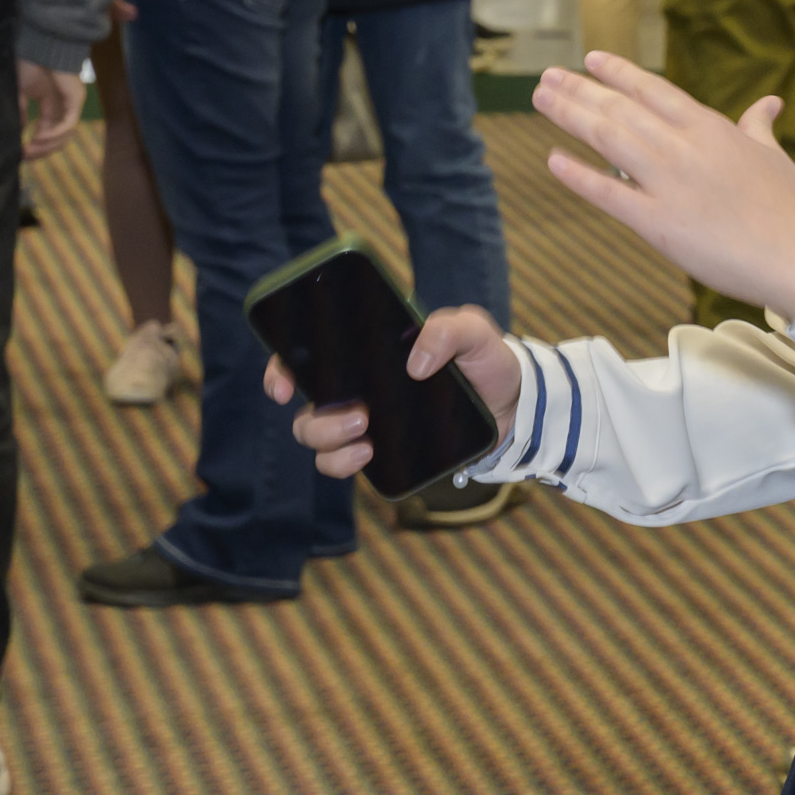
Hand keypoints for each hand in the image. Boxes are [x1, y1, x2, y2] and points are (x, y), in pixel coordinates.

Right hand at [17, 63, 84, 158]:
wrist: (39, 44)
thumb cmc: (29, 62)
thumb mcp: (19, 92)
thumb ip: (19, 112)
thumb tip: (16, 133)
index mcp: (49, 106)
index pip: (45, 133)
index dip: (34, 147)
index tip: (18, 155)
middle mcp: (62, 108)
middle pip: (57, 140)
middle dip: (40, 151)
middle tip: (24, 156)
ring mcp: (71, 104)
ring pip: (64, 136)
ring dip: (46, 145)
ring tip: (29, 148)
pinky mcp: (76, 99)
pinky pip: (68, 124)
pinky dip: (54, 134)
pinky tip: (39, 137)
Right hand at [270, 304, 520, 476]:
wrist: (512, 407)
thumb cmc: (485, 360)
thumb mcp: (474, 332)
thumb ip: (449, 331)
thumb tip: (414, 365)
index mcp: (368, 351)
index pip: (310, 355)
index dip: (282, 368)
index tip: (281, 387)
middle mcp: (359, 386)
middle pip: (306, 405)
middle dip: (316, 419)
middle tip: (360, 415)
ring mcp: (367, 421)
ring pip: (316, 436)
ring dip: (327, 440)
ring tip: (367, 435)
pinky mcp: (382, 450)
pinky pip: (341, 463)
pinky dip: (343, 463)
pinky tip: (368, 454)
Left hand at [531, 50, 794, 319]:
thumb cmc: (789, 207)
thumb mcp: (772, 154)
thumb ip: (758, 124)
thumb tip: (768, 101)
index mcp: (710, 128)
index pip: (654, 90)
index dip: (619, 73)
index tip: (590, 60)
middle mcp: (683, 147)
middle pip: (621, 109)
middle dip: (581, 90)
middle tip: (548, 77)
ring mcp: (668, 183)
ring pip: (609, 140)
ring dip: (571, 116)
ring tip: (542, 98)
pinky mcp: (658, 223)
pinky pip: (609, 195)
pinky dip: (579, 176)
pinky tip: (554, 160)